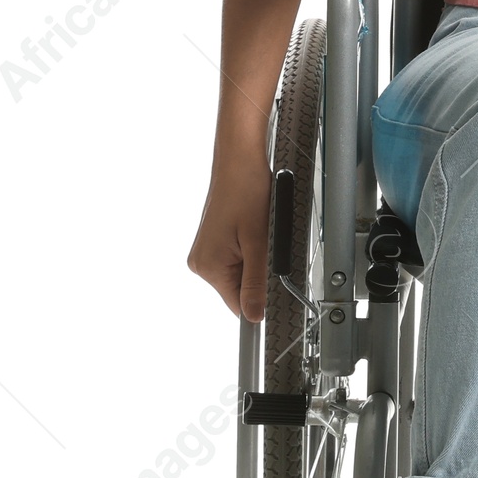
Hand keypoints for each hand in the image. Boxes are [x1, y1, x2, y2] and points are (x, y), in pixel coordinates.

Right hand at [187, 150, 272, 321]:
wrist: (240, 161)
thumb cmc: (247, 192)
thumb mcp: (259, 243)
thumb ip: (256, 283)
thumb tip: (255, 316)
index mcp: (209, 267)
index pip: (237, 305)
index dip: (259, 300)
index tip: (274, 289)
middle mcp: (202, 262)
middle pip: (239, 290)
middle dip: (259, 275)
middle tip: (269, 246)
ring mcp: (206, 252)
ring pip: (240, 274)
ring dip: (255, 261)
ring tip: (259, 233)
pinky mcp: (214, 242)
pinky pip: (236, 260)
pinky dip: (250, 251)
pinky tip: (254, 230)